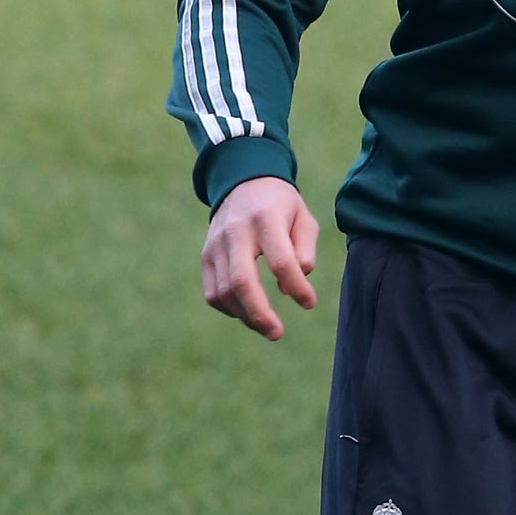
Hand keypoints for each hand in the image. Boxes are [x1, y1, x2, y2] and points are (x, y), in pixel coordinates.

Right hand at [201, 176, 319, 338]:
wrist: (244, 182)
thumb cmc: (281, 206)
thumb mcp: (303, 217)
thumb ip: (305, 248)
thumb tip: (295, 282)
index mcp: (266, 219)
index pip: (281, 261)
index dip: (296, 287)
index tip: (310, 302)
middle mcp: (236, 232)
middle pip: (242, 281)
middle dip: (260, 313)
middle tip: (277, 333)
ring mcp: (216, 244)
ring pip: (225, 292)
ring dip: (247, 316)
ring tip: (268, 327)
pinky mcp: (205, 256)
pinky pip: (213, 293)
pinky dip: (230, 310)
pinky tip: (248, 313)